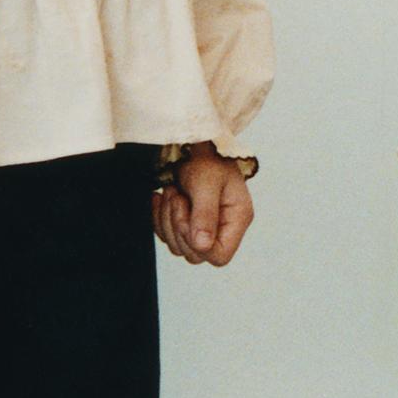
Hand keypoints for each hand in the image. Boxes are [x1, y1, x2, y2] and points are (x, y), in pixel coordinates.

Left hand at [153, 146, 253, 266]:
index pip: (220, 255)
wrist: (191, 141)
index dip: (198, 244)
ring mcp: (206, 227)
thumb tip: (202, 246)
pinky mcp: (188, 223)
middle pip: (196, 254)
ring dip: (167, 220)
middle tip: (176, 196)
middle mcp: (224, 227)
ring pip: (179, 247)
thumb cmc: (205, 156)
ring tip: (172, 192)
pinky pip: (168, 237)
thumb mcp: (206, 181)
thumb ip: (205, 214)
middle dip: (178, 227)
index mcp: (238, 218)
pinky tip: (161, 197)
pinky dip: (159, 219)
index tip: (188, 214)